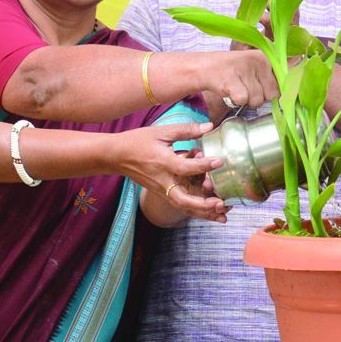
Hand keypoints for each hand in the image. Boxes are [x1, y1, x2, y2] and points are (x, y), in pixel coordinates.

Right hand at [114, 122, 228, 221]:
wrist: (117, 156)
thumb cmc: (138, 141)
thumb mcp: (162, 131)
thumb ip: (186, 130)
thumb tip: (209, 126)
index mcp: (163, 162)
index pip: (184, 168)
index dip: (202, 165)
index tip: (219, 161)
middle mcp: (163, 180)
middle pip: (183, 200)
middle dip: (204, 204)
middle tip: (222, 201)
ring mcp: (162, 190)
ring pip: (184, 207)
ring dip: (204, 213)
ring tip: (223, 215)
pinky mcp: (163, 194)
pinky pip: (181, 206)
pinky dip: (198, 211)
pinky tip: (213, 213)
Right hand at [197, 48, 278, 118]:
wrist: (207, 66)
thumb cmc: (235, 72)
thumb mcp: (255, 67)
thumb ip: (272, 78)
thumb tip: (288, 94)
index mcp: (266, 58)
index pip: (283, 81)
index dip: (276, 91)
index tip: (266, 89)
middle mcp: (258, 61)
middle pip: (272, 95)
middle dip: (261, 97)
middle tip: (247, 88)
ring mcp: (244, 69)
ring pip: (257, 100)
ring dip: (247, 100)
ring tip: (238, 88)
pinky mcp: (231, 79)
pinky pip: (242, 100)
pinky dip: (235, 100)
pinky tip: (230, 91)